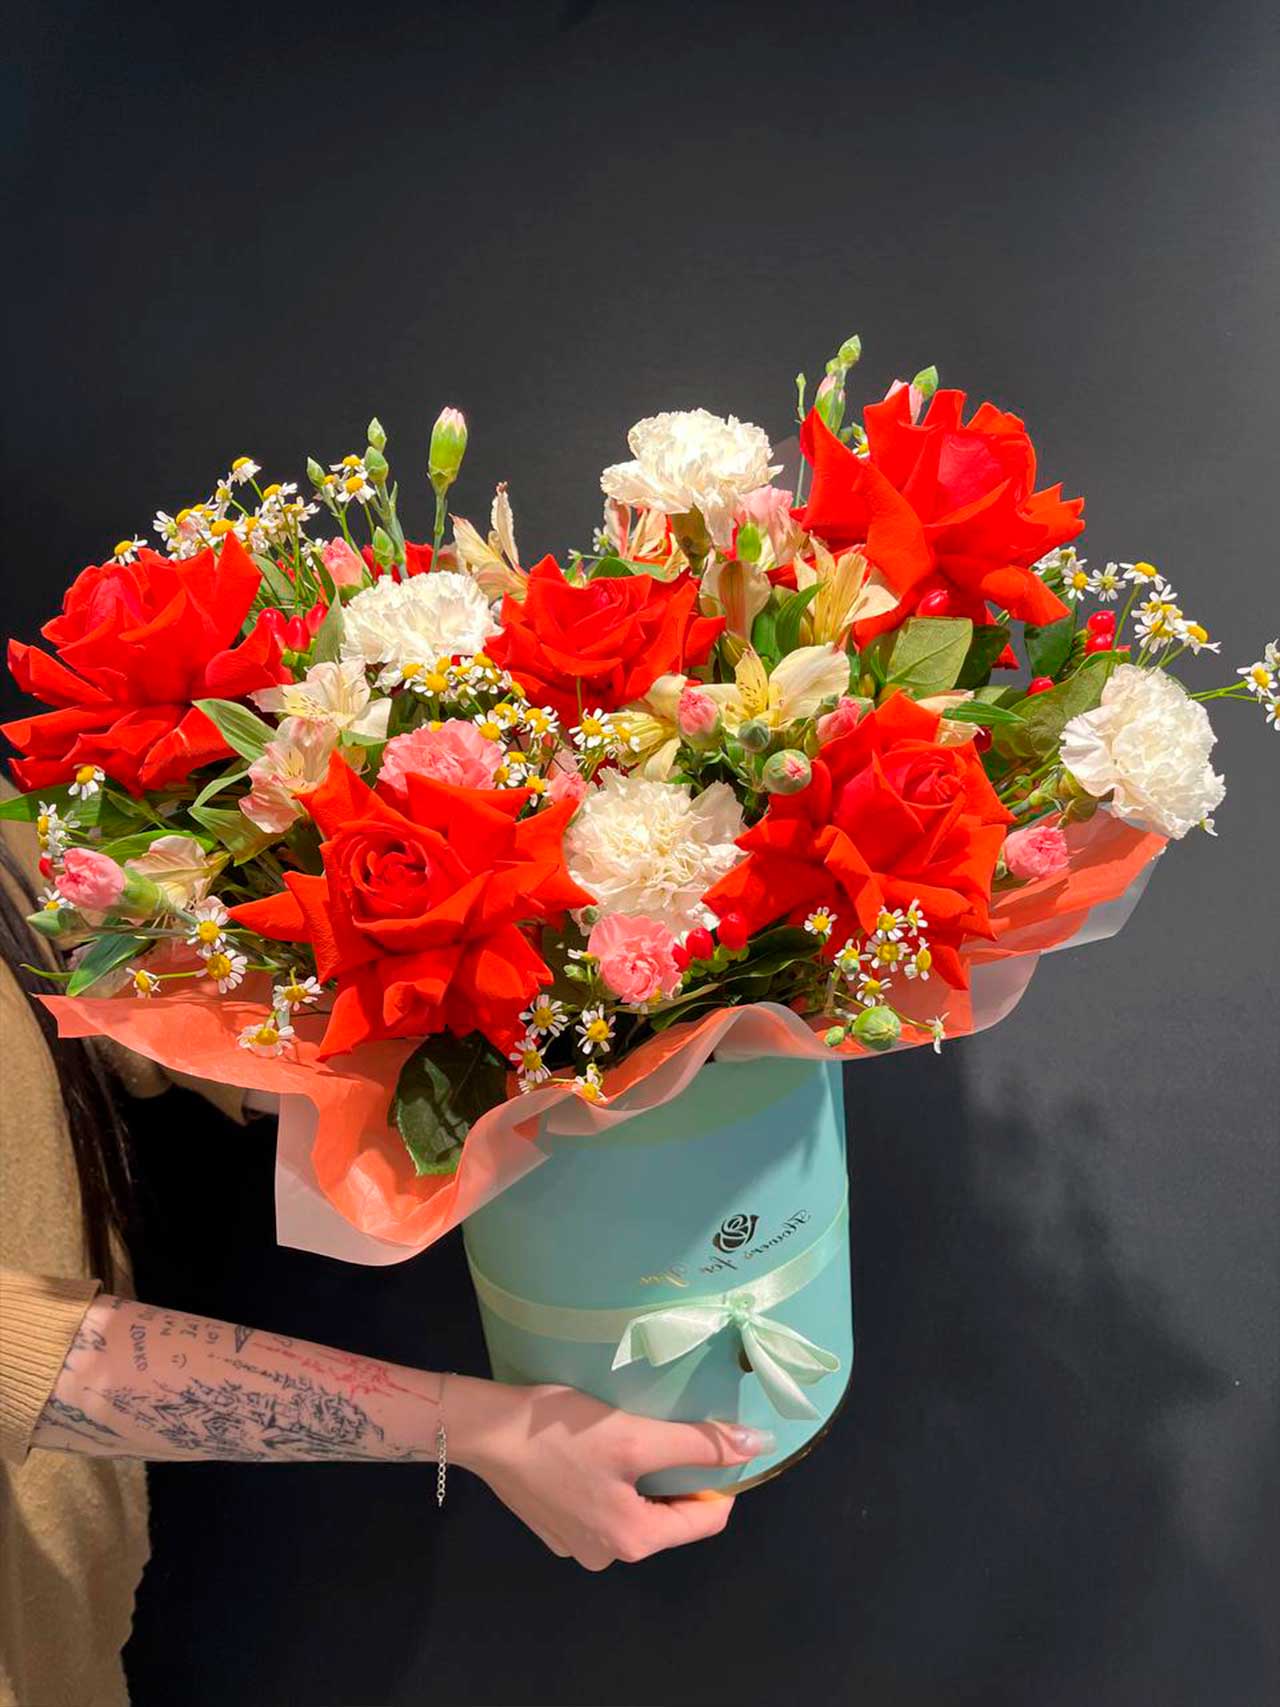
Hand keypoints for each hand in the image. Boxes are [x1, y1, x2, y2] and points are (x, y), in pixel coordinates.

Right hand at [447, 1376, 773, 1569]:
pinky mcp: (555, 1528)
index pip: (707, 1519)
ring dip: (643, 1478)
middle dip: (678, 1476)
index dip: (721, 1479)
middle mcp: (607, 1556)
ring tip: (632, 1436)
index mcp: (634, 1541)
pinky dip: (611, 1482)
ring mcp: (577, 1546)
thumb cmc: (562, 1434)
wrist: (486, 1432)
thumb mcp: (637, 1434)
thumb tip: (758, 1446)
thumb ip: (699, 1444)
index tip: (714, 1441)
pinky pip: (603, 1508)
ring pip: (636, 1510)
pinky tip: (595, 1450)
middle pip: (670, 1516)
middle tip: (669, 1430)